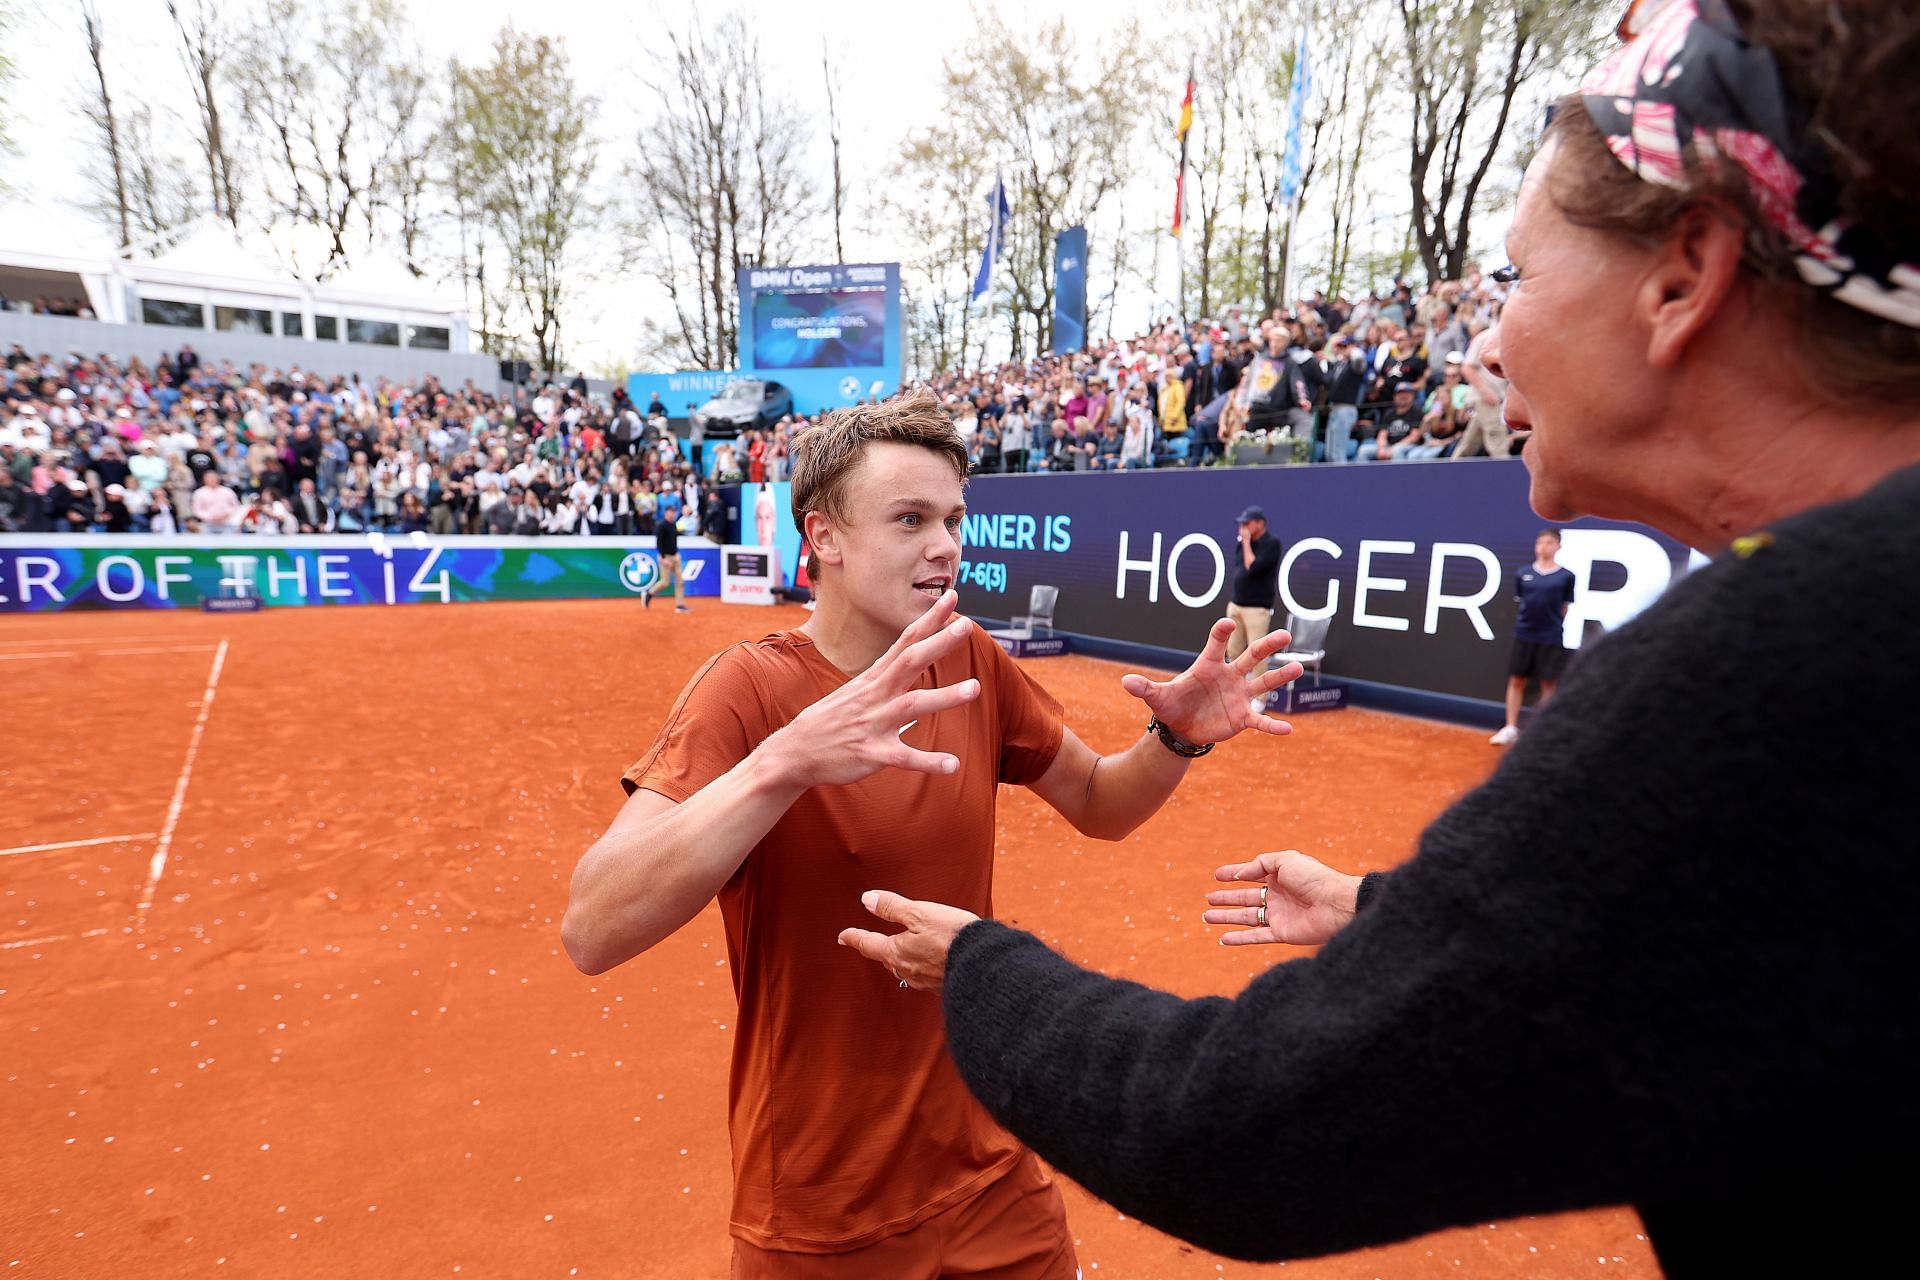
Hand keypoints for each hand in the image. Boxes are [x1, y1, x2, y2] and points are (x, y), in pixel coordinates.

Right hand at [760, 590, 979, 788]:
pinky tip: (953, 764)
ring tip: (975, 688)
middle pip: (910, 662)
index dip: (929, 619)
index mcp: (874, 678)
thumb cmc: (830, 719)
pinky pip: (904, 757)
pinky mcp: (871, 753)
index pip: (905, 640)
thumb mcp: (857, 689)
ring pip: (912, 705)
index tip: (952, 596)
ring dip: (944, 696)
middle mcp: (875, 695)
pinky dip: (929, 762)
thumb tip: (911, 656)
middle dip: (939, 644)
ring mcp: (873, 723)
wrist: (793, 752)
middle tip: (967, 627)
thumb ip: (886, 674)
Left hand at [837, 890, 978, 991]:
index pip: (869, 944)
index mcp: (897, 952)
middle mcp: (907, 970)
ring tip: (897, 953)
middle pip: (886, 958)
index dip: (855, 937)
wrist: (983, 964)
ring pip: (904, 969)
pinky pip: (923, 976)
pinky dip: (919, 967)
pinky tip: (927, 964)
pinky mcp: (942, 985)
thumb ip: (893, 907)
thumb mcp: (920, 913)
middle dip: (878, 949)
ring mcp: (924, 981)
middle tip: (870, 943)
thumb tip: (868, 900)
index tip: (843, 936)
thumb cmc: (951, 936)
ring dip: (898, 960)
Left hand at [1119, 619, 1302, 744]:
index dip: (1221, 633)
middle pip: (1251, 657)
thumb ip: (1145, 688)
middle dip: (1267, 646)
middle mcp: (1229, 676)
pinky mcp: (1243, 717)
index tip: (1226, 624)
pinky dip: (1272, 725)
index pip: (1217, 644)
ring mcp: (1239, 696)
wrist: (1182, 727)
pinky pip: (1261, 720)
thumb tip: (1125, 682)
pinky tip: (1288, 730)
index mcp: (1209, 665)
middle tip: (1285, 635)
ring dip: (1281, 676)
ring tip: (1299, 668)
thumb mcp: (1157, 697)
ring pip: (1263, 682)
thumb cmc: (1172, 704)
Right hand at [1203, 850, 1361, 946]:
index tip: (1216, 875)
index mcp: (1279, 876)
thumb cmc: (1315, 878)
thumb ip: (1260, 864)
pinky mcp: (1282, 933)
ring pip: (1246, 917)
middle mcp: (1277, 896)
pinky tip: (1223, 939)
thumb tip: (1239, 875)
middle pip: (1245, 898)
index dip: (1233, 874)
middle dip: (1226, 898)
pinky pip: (1256, 936)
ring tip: (1207, 916)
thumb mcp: (1285, 860)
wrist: (1337, 905)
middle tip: (1208, 899)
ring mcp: (1279, 916)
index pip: (1251, 874)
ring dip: (1226, 917)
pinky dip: (1239, 938)